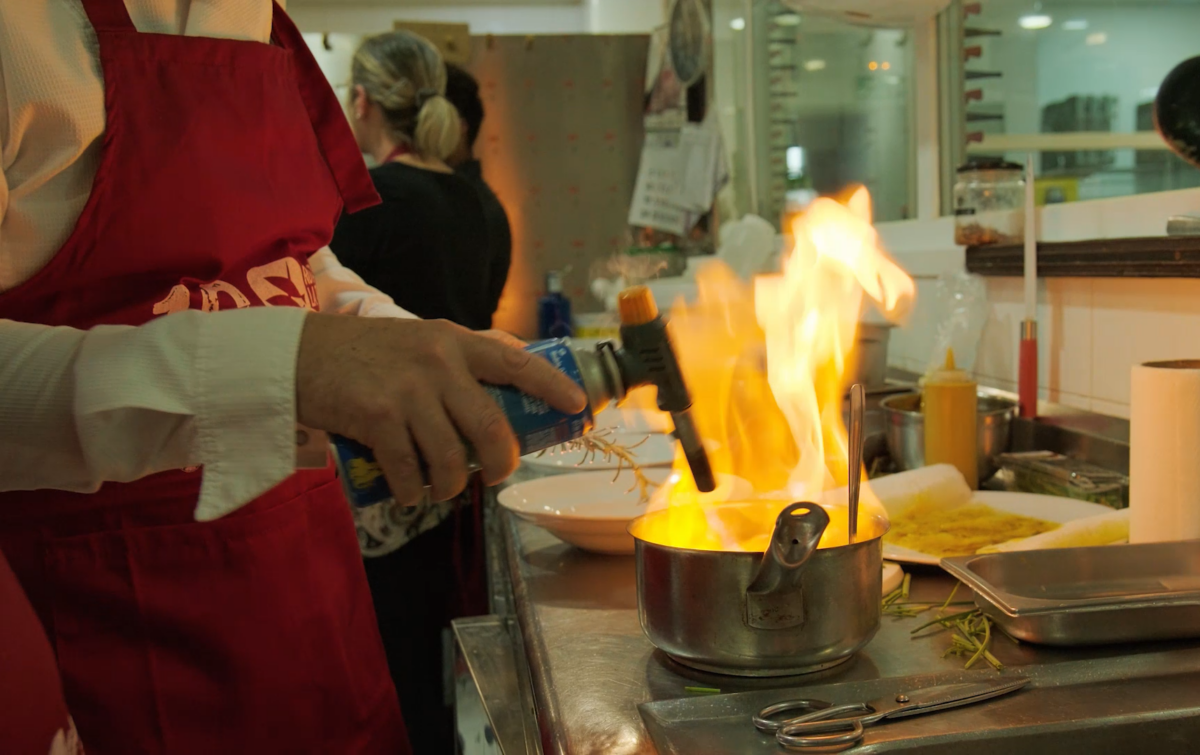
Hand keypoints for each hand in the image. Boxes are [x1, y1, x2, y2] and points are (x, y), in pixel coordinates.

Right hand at [296, 314, 585, 504]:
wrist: (299, 356)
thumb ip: (462, 354)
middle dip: (503, 462)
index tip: (578, 405)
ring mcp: (407, 391)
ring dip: (453, 485)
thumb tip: (516, 362)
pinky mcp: (376, 417)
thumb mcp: (420, 339)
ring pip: (452, 458)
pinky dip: (414, 491)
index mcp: (452, 341)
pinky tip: (410, 493)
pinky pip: (410, 470)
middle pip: (490, 427)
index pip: (515, 362)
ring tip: (443, 489)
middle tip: (498, 474)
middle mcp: (436, 363)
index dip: (552, 385)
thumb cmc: (365, 352)